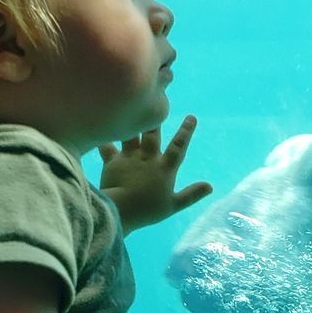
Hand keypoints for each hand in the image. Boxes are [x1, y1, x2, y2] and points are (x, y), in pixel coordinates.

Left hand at [98, 115, 211, 232]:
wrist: (120, 209)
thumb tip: (210, 186)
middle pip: (153, 134)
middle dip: (157, 119)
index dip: (186, 132)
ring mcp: (129, 158)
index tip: (191, 117)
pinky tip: (101, 130)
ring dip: (133, 123)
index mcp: (164, 168)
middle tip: (157, 103)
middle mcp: (148, 158)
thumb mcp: (173, 205)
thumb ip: (191, 194)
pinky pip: (107, 146)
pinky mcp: (112, 162)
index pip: (178, 147)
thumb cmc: (147, 210)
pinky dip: (105, 140)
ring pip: (132, 135)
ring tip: (132, 109)